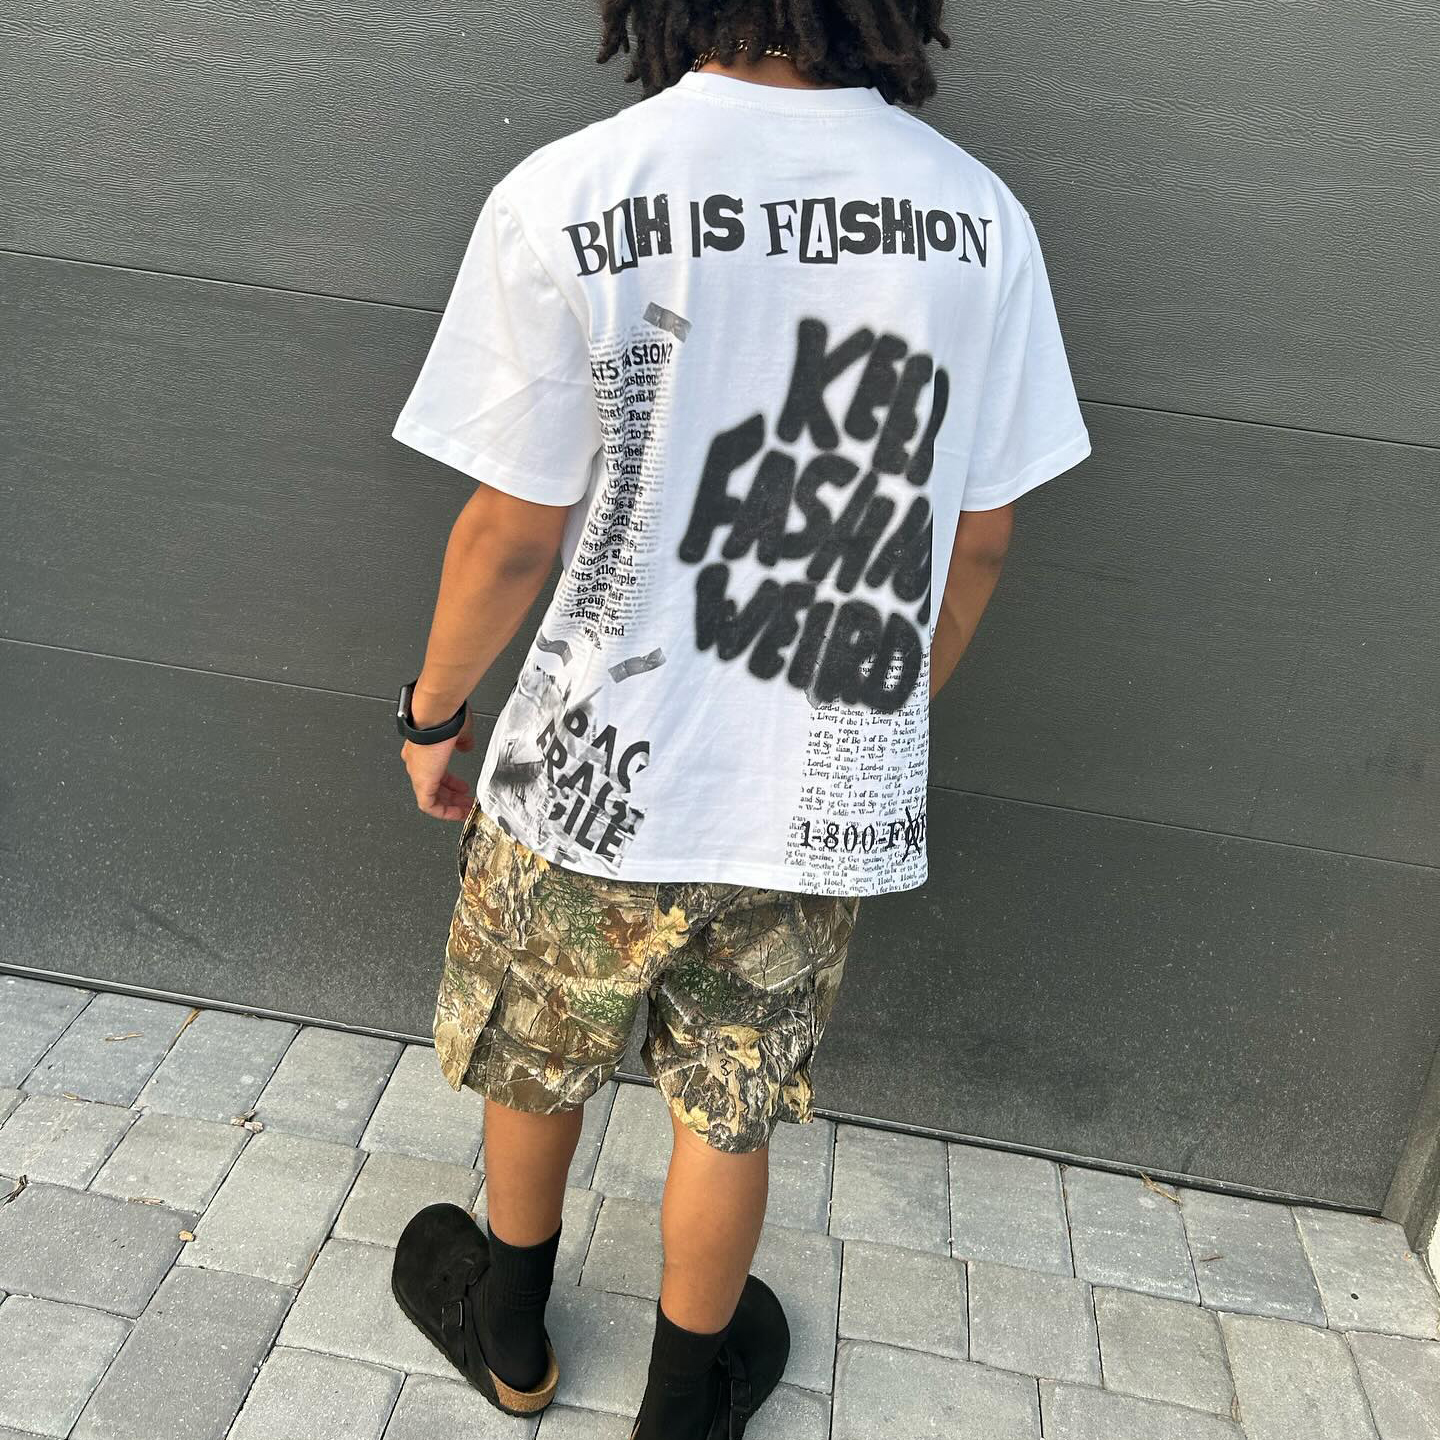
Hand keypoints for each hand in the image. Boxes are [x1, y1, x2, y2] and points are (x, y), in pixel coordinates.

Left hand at [400, 705, 475, 819]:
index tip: (462, 787)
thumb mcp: (460, 732)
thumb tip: (467, 747)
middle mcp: (416, 763)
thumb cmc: (444, 717)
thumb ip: (463, 742)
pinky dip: (444, 811)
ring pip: (431, 798)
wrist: (435, 714)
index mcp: (423, 750)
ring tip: (465, 809)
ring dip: (450, 805)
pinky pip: (429, 806)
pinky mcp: (422, 782)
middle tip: (466, 801)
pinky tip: (458, 812)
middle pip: (433, 787)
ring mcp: (418, 773)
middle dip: (452, 796)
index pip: (435, 770)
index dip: (450, 781)